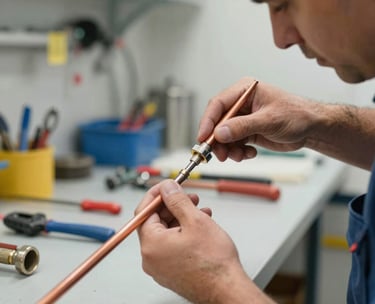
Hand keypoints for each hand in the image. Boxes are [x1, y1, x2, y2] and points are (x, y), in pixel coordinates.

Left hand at [136, 180, 271, 303]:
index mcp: (151, 244)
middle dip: (173, 206)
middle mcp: (151, 258)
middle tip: (188, 197)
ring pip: (166, 233)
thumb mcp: (195, 220)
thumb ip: (177, 200)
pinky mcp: (171, 271)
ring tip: (199, 211)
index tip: (167, 186)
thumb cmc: (213, 263)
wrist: (227, 289)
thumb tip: (167, 188)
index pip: (144, 211)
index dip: (157, 194)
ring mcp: (160, 267)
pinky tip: (199, 227)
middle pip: (155, 222)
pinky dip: (183, 233)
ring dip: (181, 219)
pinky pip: (171, 246)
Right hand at [197, 77, 318, 161]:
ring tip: (239, 156)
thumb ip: (243, 126)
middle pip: (217, 122)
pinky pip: (233, 144)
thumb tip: (219, 133)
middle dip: (218, 140)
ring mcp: (243, 118)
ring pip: (224, 136)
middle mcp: (241, 103)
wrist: (311, 129)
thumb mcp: (269, 120)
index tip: (203, 137)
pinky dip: (237, 152)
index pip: (218, 104)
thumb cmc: (297, 115)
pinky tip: (249, 153)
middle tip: (220, 155)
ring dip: (228, 149)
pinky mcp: (246, 131)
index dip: (208, 121)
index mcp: (245, 90)